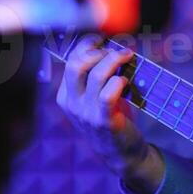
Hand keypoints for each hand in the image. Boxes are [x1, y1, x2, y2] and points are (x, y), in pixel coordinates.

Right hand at [54, 34, 163, 193]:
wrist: (121, 153)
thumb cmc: (111, 118)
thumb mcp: (96, 97)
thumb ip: (97, 75)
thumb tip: (111, 44)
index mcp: (65, 95)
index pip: (70, 60)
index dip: (88, 45)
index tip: (104, 40)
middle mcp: (71, 103)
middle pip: (76, 64)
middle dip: (98, 51)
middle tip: (116, 51)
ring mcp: (85, 113)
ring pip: (95, 75)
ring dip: (114, 61)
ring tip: (127, 57)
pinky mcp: (103, 121)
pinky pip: (107, 94)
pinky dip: (118, 82)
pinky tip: (125, 81)